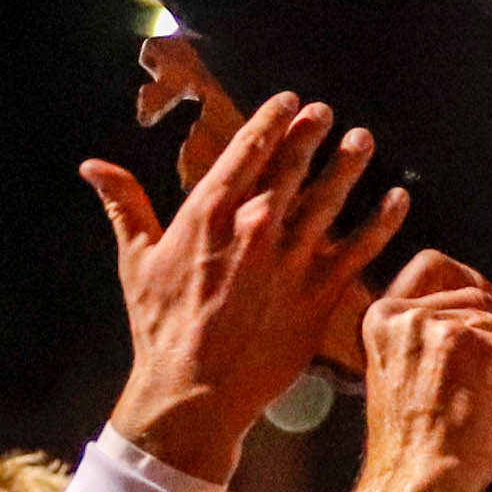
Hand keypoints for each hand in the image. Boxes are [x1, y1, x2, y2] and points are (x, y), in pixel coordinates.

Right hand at [83, 91, 409, 484]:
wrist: (195, 389)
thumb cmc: (161, 326)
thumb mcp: (136, 260)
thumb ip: (124, 205)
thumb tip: (92, 166)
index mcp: (209, 214)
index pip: (247, 151)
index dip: (271, 121)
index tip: (288, 101)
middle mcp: (254, 229)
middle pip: (291, 167)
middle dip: (310, 134)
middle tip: (325, 112)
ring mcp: (290, 261)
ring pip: (328, 200)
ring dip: (348, 166)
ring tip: (363, 139)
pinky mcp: (318, 294)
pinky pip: (359, 250)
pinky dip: (382, 222)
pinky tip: (399, 199)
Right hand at [341, 250, 491, 491]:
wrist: (418, 484)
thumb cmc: (416, 451)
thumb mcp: (410, 377)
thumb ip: (436, 341)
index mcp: (381, 319)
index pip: (432, 267)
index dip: (472, 280)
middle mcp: (403, 314)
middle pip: (474, 290)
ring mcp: (439, 324)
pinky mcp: (474, 341)